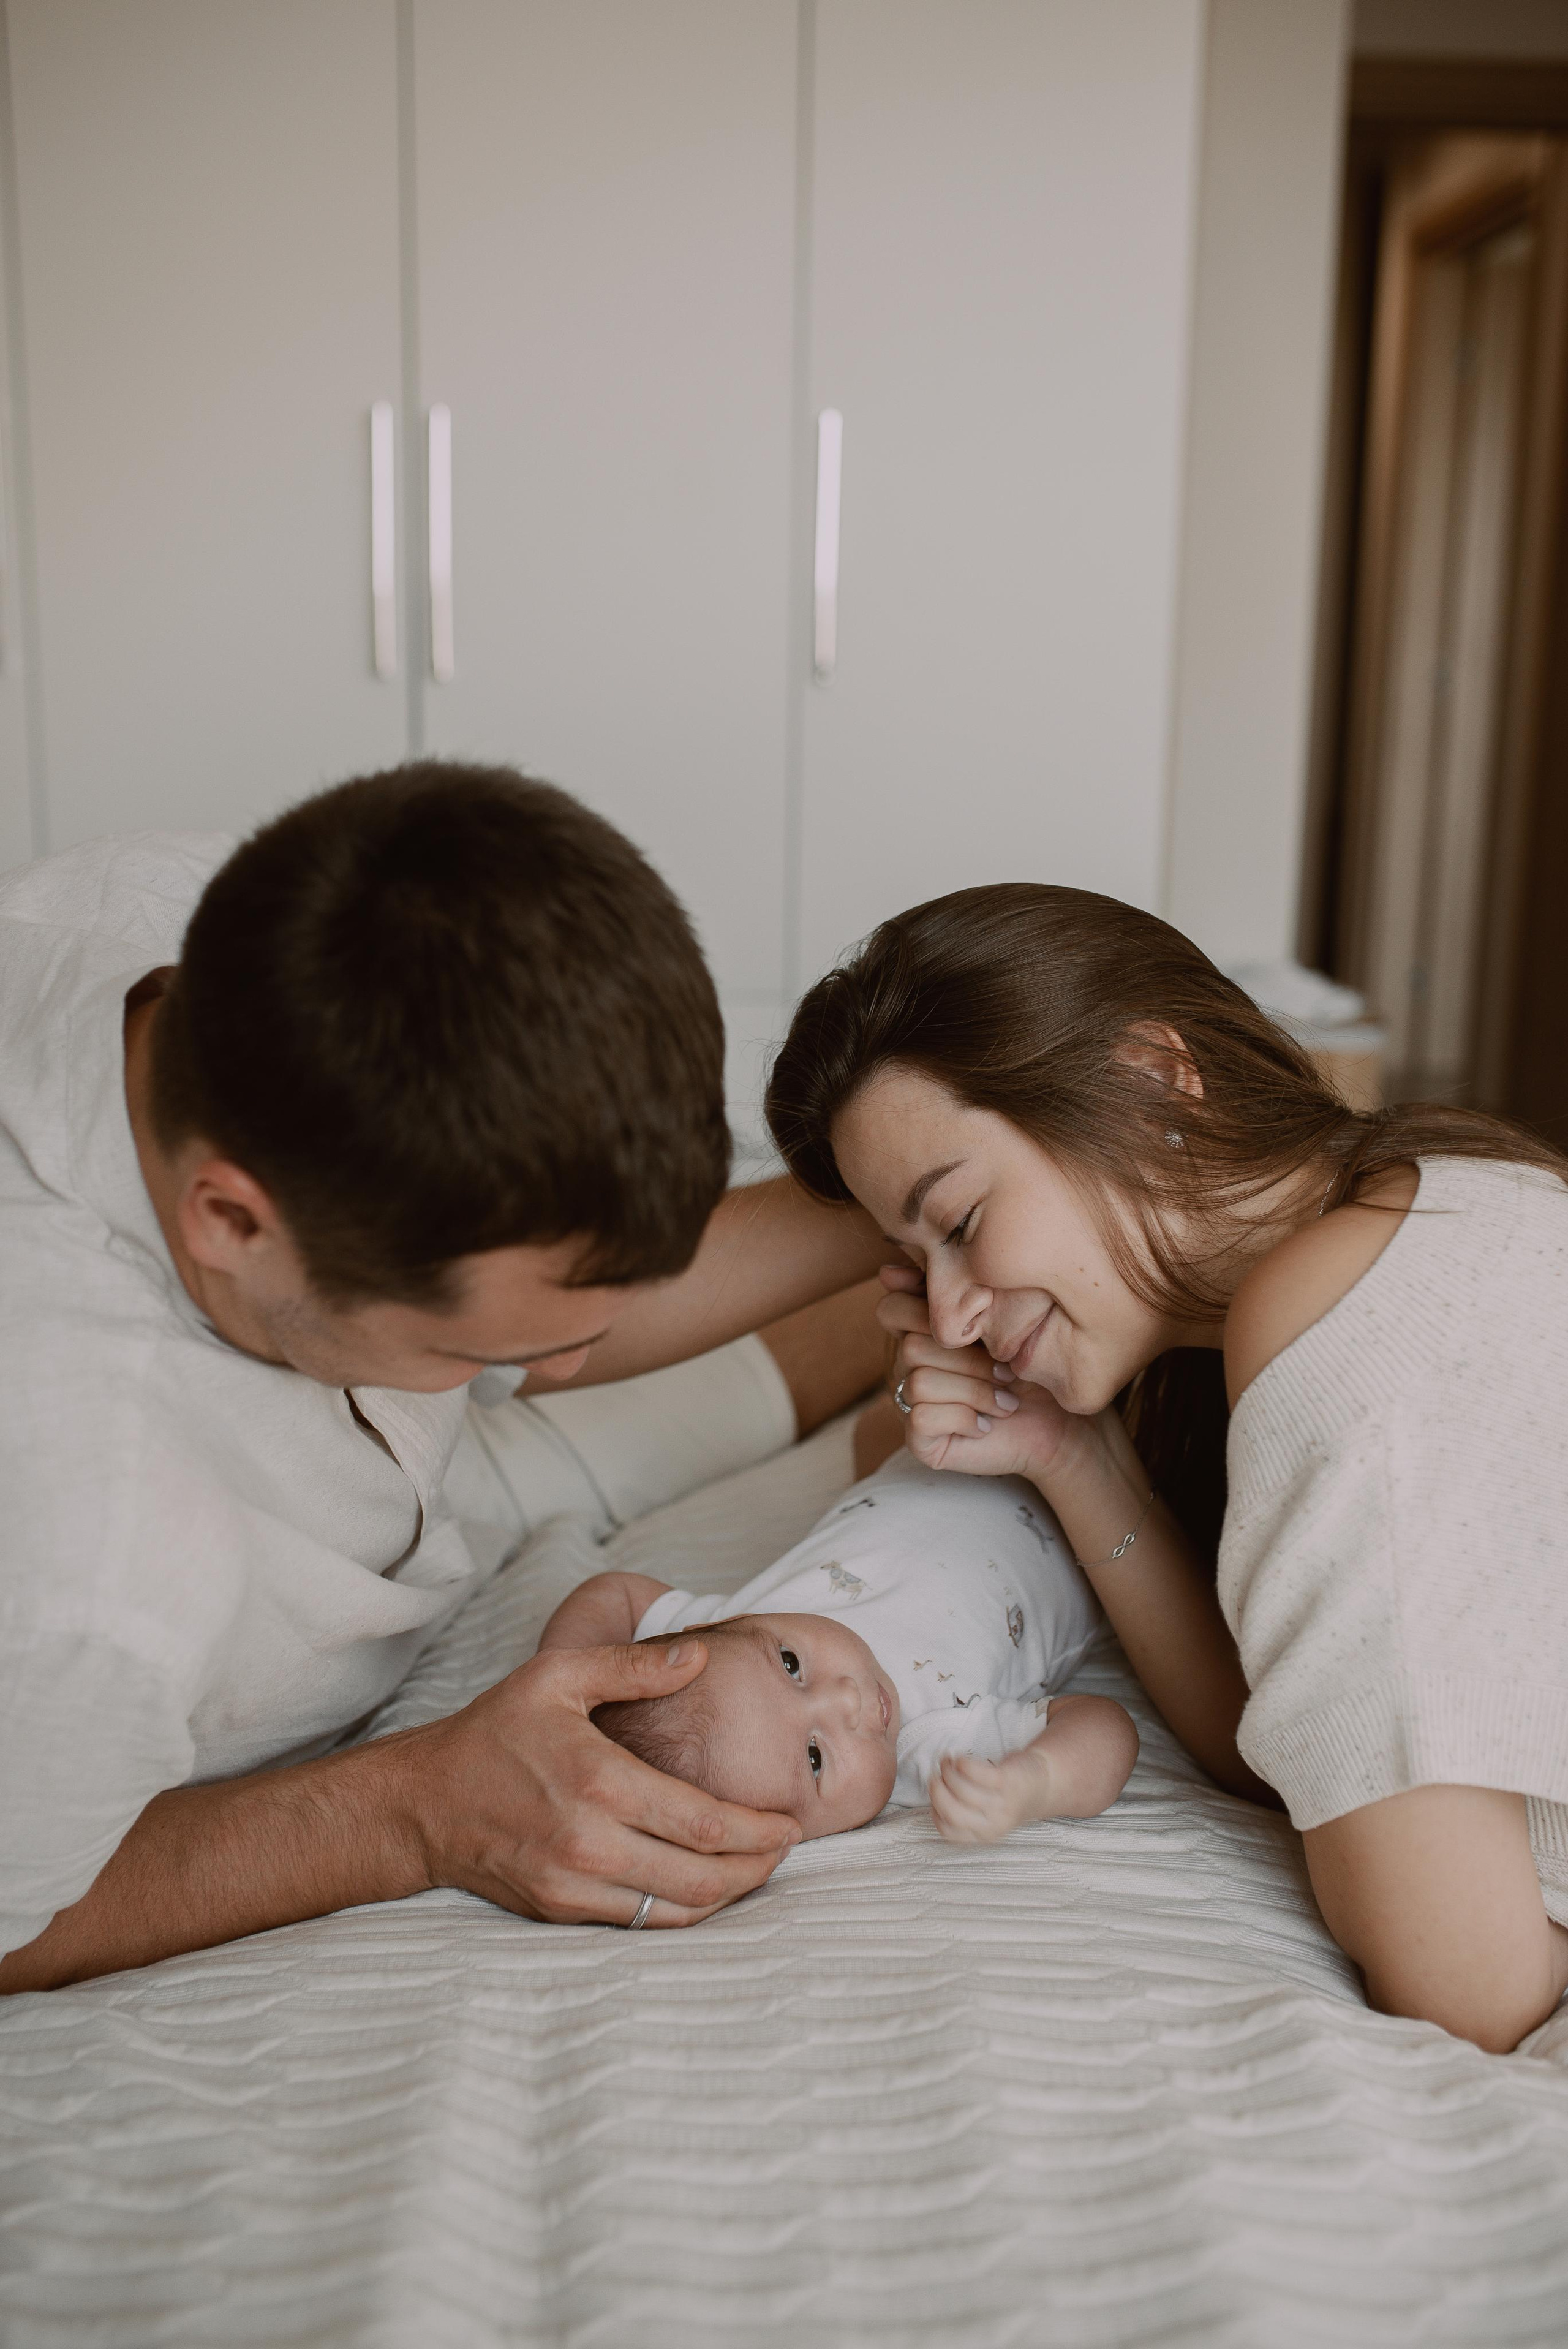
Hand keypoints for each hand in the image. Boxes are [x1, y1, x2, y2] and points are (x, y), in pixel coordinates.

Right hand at [394, 1637, 800, 1929]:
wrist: (425, 1801)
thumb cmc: (495, 1730)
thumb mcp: (558, 1675)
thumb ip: (634, 1666)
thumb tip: (699, 1656)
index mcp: (600, 1782)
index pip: (705, 1823)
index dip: (760, 1830)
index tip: (791, 1823)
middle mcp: (590, 1842)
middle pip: (703, 1876)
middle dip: (758, 1868)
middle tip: (786, 1849)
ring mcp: (574, 1885)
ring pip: (677, 1910)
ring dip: (729, 1896)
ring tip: (757, 1870)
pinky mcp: (560, 1910)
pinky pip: (640, 1924)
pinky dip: (683, 1912)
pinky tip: (704, 1888)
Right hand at [877, 1267, 1088, 1482]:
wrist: (1054, 1424)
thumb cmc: (1027, 1366)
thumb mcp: (996, 1319)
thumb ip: (955, 1293)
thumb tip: (886, 1272)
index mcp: (917, 1330)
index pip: (891, 1308)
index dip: (927, 1313)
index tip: (979, 1330)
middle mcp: (904, 1365)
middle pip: (912, 1346)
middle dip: (971, 1361)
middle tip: (1007, 1373)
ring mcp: (908, 1402)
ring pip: (920, 1382)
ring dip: (975, 1392)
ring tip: (1005, 1401)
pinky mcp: (918, 1438)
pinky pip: (922, 1418)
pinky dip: (964, 1419)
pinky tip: (986, 1424)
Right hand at [929, 1748, 1051, 1845]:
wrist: (1043, 1783)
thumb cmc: (1006, 1797)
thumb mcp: (986, 1815)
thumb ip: (963, 1811)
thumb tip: (934, 1794)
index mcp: (983, 1834)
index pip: (947, 1830)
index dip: (935, 1809)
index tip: (936, 1793)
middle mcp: (993, 1823)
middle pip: (951, 1811)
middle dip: (936, 1790)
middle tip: (936, 1775)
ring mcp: (1001, 1803)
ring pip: (961, 1789)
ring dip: (947, 1771)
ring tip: (948, 1762)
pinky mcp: (1007, 1781)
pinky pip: (976, 1772)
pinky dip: (962, 1763)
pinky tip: (961, 1759)